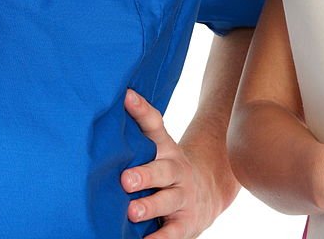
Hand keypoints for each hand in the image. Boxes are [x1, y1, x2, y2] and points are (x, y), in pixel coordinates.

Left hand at [122, 89, 223, 237]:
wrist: (206, 190)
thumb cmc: (167, 167)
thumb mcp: (156, 146)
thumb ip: (138, 127)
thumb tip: (117, 97)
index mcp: (165, 148)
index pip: (154, 124)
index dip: (141, 110)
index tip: (126, 97)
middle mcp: (175, 170)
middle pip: (162, 170)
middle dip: (145, 174)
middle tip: (126, 179)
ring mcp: (182, 196)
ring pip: (168, 201)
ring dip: (150, 206)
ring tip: (133, 211)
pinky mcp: (186, 223)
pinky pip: (173, 232)